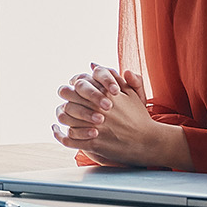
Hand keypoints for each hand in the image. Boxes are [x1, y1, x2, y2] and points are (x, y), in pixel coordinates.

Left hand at [55, 70, 190, 169]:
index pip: (79, 83)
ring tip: (61, 115)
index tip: (74, 88)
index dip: (74, 85)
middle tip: (66, 101)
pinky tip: (57, 131)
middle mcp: (98, 108)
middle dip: (65, 97)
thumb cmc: (140, 117)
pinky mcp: (94, 142)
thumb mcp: (132, 93)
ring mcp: (95, 126)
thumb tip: (93, 64)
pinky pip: (69, 139)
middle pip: (68, 96)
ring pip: (66, 117)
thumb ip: (114, 77)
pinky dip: (60, 135)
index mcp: (105, 94)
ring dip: (62, 115)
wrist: (148, 142)